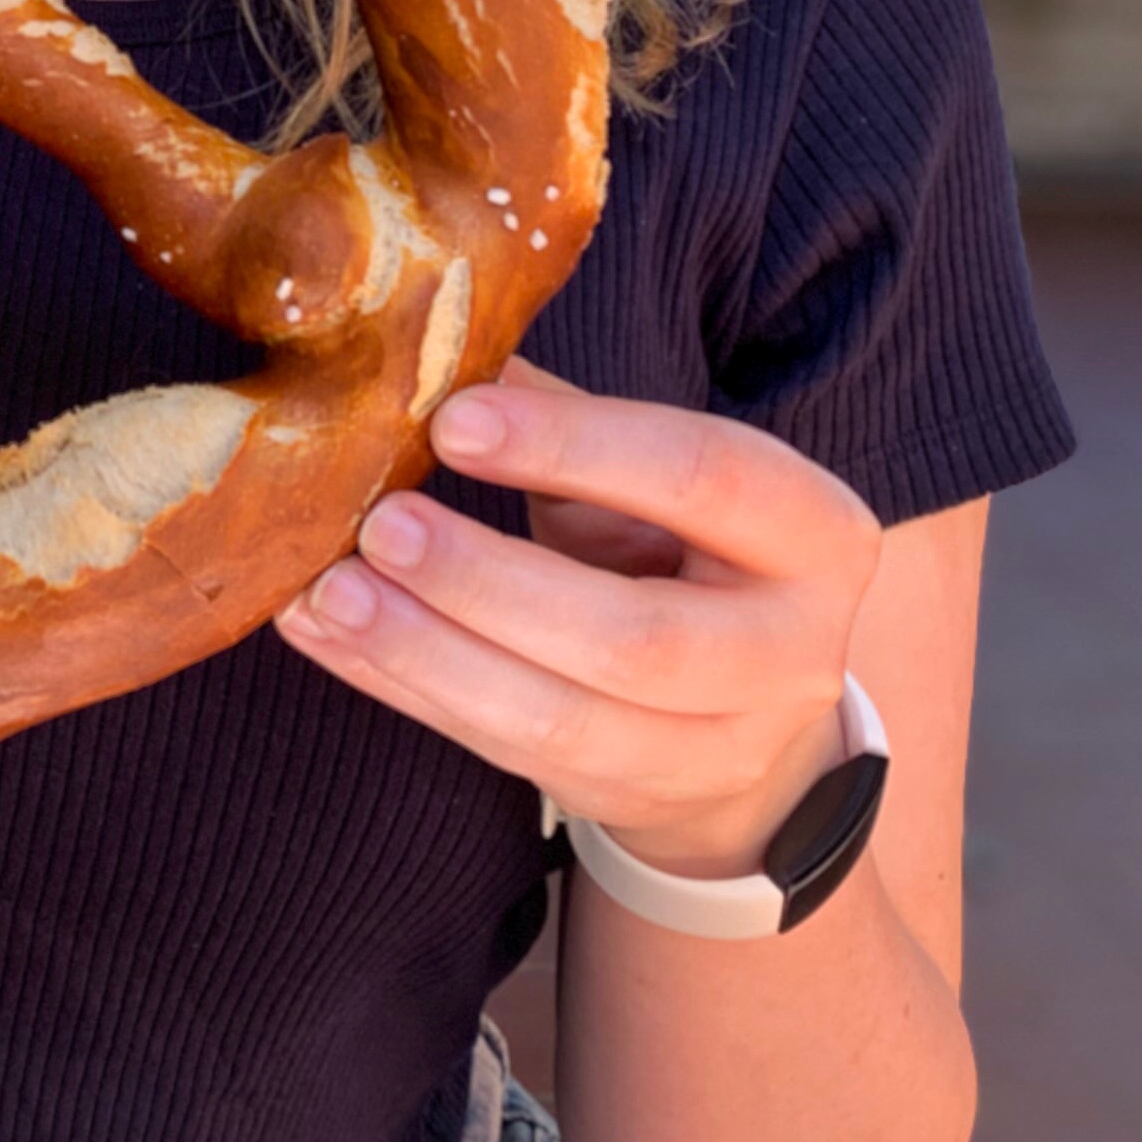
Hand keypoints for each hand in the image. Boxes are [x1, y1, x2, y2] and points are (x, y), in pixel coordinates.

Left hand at [277, 361, 881, 879]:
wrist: (748, 716)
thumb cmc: (685, 548)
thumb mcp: (661, 471)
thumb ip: (564, 416)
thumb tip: (437, 339)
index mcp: (814, 534)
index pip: (703, 478)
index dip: (577, 449)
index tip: (454, 419)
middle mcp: (788, 657)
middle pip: (635, 639)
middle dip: (491, 583)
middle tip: (381, 526)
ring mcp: (715, 752)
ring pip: (562, 721)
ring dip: (430, 656)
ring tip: (331, 593)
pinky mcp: (629, 802)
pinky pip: (504, 753)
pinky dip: (406, 691)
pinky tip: (327, 637)